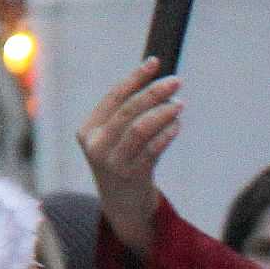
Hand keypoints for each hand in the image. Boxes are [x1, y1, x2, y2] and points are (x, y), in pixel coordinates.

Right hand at [77, 60, 181, 259]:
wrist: (122, 206)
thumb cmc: (124, 163)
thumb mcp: (117, 139)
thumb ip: (129, 115)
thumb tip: (159, 85)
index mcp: (89, 129)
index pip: (114, 96)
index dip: (136, 78)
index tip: (155, 62)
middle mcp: (96, 144)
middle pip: (128, 110)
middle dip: (154, 92)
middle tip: (176, 82)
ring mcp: (112, 161)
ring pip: (140, 128)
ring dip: (163, 113)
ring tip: (180, 105)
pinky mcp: (130, 176)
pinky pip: (152, 150)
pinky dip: (166, 135)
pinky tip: (177, 126)